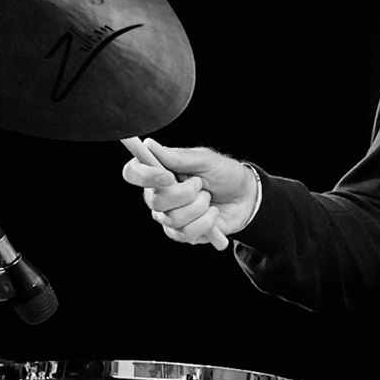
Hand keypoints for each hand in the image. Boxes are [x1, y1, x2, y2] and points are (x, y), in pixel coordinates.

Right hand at [120, 138, 259, 247]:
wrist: (246, 197)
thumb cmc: (224, 174)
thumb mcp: (205, 160)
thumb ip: (178, 157)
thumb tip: (149, 145)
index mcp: (160, 173)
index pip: (133, 173)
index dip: (144, 175)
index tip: (167, 176)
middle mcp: (159, 195)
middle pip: (155, 200)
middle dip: (185, 193)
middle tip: (200, 185)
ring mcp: (168, 216)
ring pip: (172, 218)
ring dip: (199, 207)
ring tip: (209, 199)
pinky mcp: (181, 234)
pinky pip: (186, 233)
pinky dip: (205, 222)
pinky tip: (212, 214)